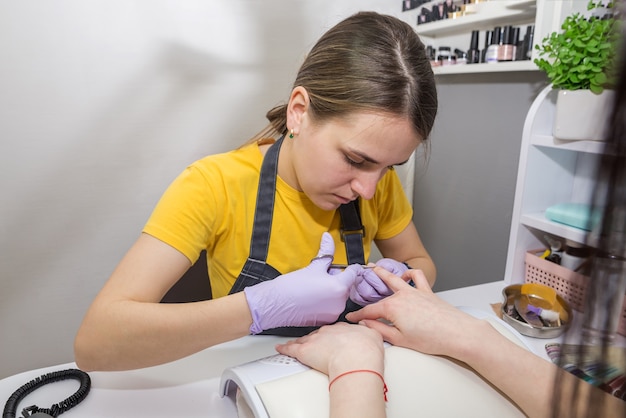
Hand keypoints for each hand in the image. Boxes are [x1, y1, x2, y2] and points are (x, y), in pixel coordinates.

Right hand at [244, 232, 359, 333]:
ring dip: (332, 291)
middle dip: (337, 279)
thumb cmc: (292, 285)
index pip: (353, 273)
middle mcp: (340, 302)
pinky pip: (332, 307)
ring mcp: (334, 313)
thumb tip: (328, 238)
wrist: (275, 304)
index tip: (346, 266)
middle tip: (321, 276)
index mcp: (339, 287)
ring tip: (315, 287)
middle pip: (346, 285)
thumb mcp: (313, 266)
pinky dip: (326, 302)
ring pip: (339, 297)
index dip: (349, 267)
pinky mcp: (326, 321)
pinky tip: (313, 298)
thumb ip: (326, 251)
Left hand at [275, 322, 383, 376]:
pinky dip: (285, 348)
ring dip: (301, 343)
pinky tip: (280, 348)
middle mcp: (327, 332)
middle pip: (318, 335)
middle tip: (318, 347)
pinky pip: (291, 349)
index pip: (334, 330)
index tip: (332, 340)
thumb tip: (368, 329)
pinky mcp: (304, 351)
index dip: (332, 336)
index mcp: (342, 327)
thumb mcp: (373, 335)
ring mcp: (314, 340)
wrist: (356, 359)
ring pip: (304, 340)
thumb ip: (368, 330)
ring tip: (297, 345)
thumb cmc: (365, 350)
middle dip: (317, 340)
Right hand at [346, 267, 481, 358]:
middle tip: (357, 281)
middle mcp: (402, 296)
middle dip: (367, 287)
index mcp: (392, 308)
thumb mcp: (400, 340)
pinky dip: (410, 274)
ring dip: (383, 272)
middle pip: (380, 292)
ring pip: (395, 278)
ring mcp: (415, 292)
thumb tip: (366, 324)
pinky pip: (417, 277)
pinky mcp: (427, 292)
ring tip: (374, 267)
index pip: (369, 312)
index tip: (350, 318)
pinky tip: (405, 277)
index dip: (358, 316)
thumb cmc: (431, 339)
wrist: (457, 333)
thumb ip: (380, 330)